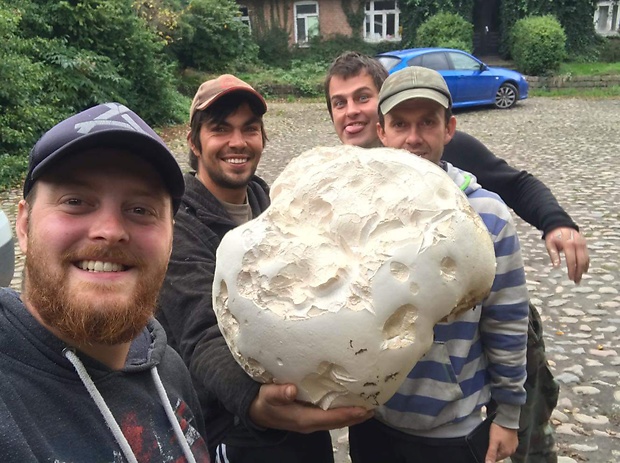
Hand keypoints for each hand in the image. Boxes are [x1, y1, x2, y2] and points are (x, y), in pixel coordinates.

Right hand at [249, 383, 372, 432]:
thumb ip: (279, 393)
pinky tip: (351, 403)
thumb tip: (292, 390)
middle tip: (374, 407)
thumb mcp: (267, 396)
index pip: (330, 418)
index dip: (347, 414)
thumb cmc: (263, 401)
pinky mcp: (311, 416)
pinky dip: (343, 412)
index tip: (363, 409)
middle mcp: (311, 423)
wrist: (257, 411)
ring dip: (352, 415)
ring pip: (336, 420)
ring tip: (368, 406)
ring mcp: (311, 421)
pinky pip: (331, 416)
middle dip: (356, 416)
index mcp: (303, 419)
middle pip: (338, 422)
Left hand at [484, 423, 516, 462]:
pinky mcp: (514, 440)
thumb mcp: (493, 441)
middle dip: (494, 450)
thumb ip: (491, 453)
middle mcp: (512, 451)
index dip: (490, 454)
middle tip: (490, 442)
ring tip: (494, 439)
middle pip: (500, 454)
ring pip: (503, 449)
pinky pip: (506, 444)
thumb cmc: (499, 429)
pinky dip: (502, 442)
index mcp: (506, 453)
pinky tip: (499, 437)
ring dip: (498, 446)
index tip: (487, 447)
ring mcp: (514, 445)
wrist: (507, 418)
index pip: (496, 459)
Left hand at [544, 227, 588, 283]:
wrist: (560, 224)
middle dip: (579, 272)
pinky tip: (583, 270)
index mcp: (568, 244)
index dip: (572, 270)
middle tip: (576, 281)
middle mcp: (578, 244)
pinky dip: (586, 263)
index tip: (571, 278)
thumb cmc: (553, 236)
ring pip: (585, 259)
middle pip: (581, 261)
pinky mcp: (584, 244)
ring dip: (583, 269)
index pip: (572, 260)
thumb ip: (553, 255)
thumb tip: (556, 267)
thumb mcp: (550, 244)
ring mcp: (582, 244)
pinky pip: (587, 255)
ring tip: (579, 278)